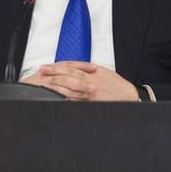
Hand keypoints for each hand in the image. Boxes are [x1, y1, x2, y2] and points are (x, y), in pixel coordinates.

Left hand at [21, 62, 138, 100]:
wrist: (128, 96)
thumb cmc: (115, 84)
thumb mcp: (102, 71)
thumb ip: (86, 70)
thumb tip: (71, 69)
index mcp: (92, 73)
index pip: (70, 68)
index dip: (56, 67)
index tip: (46, 67)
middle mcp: (90, 83)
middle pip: (67, 78)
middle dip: (52, 75)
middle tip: (41, 73)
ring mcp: (89, 95)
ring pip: (68, 90)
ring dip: (55, 87)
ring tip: (44, 85)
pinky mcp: (90, 104)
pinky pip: (74, 102)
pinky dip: (64, 100)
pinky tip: (56, 98)